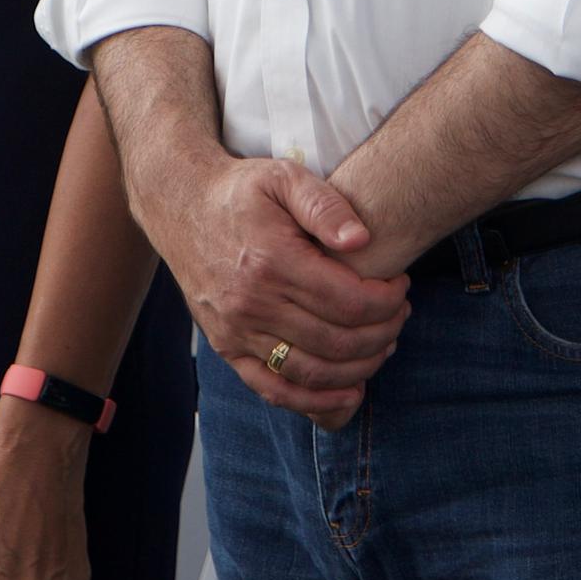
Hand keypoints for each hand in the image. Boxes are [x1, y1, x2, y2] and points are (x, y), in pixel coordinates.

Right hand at [126, 150, 407, 425]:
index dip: (386, 301)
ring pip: (312, 372)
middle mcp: (251, 303)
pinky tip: (348, 394)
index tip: (400, 285)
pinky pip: (274, 390)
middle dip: (383, 333)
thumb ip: (324, 205)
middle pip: (337, 341)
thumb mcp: (283, 177)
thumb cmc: (241, 191)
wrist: (180, 206)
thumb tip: (362, 241)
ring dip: (360, 368)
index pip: (348, 301)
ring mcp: (236, 331)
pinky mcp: (226, 347)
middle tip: (400, 314)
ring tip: (383, 345)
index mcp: (271, 261)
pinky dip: (315, 402)